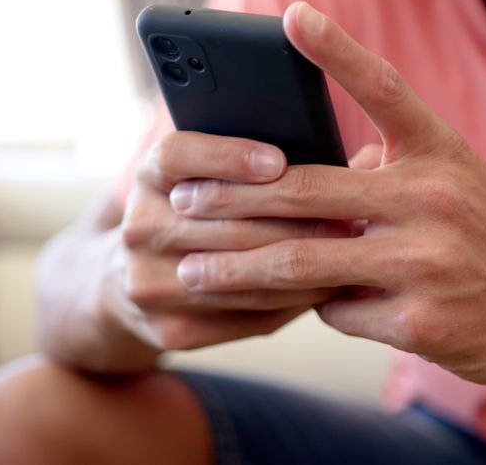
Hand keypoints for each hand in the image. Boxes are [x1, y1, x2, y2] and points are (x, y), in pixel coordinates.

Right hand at [106, 130, 348, 349]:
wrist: (128, 282)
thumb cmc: (192, 214)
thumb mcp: (199, 177)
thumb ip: (255, 162)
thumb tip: (358, 158)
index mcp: (147, 178)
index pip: (178, 156)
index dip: (227, 156)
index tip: (278, 160)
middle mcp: (140, 229)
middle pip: (224, 222)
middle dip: (296, 217)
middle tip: (350, 212)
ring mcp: (149, 284)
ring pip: (244, 274)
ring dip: (304, 263)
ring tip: (350, 250)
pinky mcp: (170, 329)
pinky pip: (248, 314)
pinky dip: (294, 300)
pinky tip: (327, 286)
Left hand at [167, 2, 485, 385]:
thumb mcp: (451, 178)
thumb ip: (384, 165)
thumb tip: (303, 175)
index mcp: (439, 153)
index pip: (383, 88)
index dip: (336, 51)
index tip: (289, 18)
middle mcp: (431, 199)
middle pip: (307, 190)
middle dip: (232, 198)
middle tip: (181, 200)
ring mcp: (424, 263)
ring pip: (304, 262)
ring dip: (239, 268)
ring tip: (191, 271)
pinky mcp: (419, 322)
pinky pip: (336, 310)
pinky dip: (317, 304)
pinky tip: (318, 302)